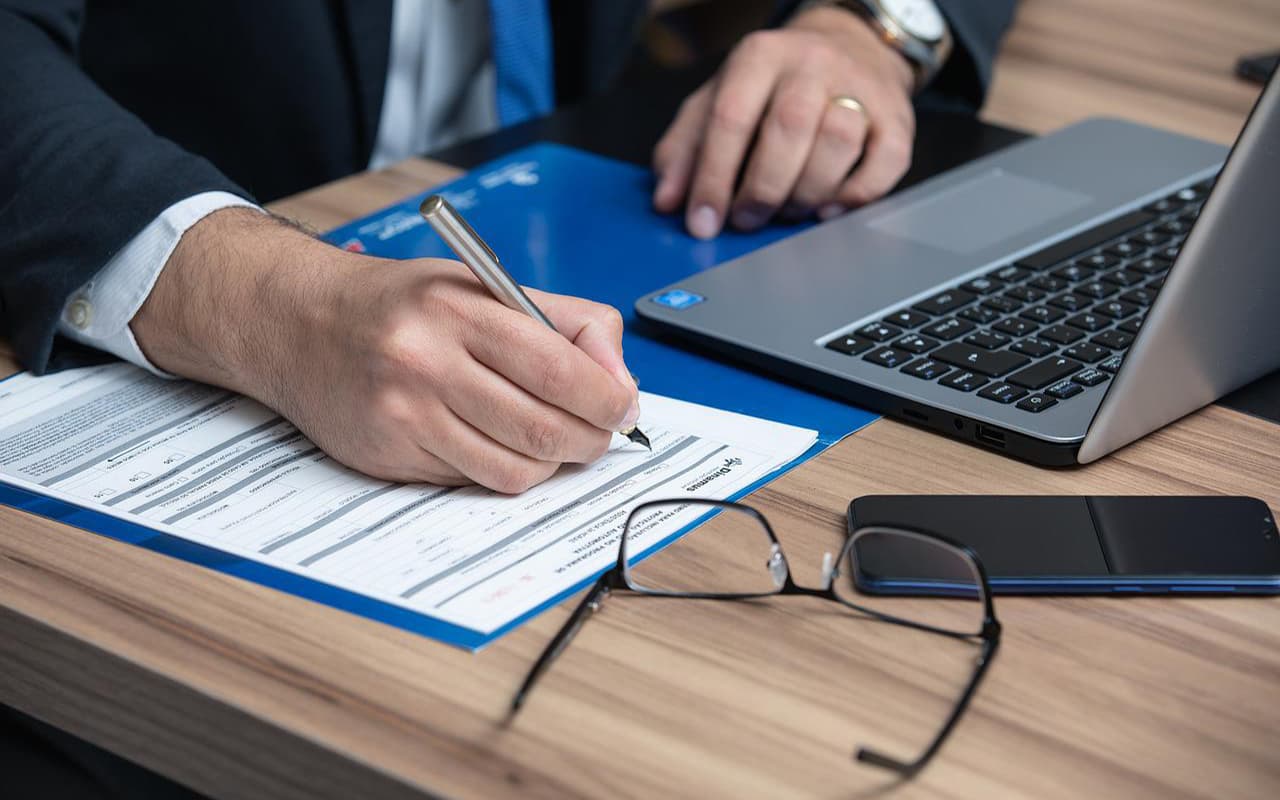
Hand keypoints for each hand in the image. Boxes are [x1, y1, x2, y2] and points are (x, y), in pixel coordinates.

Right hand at [133, 209, 639, 492]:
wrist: (299, 323)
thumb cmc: (405, 305)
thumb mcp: (485, 286)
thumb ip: (564, 323)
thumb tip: (619, 381)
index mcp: (459, 310)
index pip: (559, 370)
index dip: (608, 399)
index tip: (624, 407)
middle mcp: (427, 363)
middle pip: (543, 429)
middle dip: (589, 439)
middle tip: (599, 432)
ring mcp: (404, 416)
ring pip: (513, 470)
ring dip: (551, 464)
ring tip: (552, 440)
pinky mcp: (388, 457)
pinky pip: (473, 481)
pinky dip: (503, 470)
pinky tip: (498, 444)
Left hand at [652, 5, 916, 237]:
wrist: (849, 48)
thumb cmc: (772, 86)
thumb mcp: (717, 100)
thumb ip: (685, 148)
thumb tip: (668, 200)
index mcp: (759, 56)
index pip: (731, 116)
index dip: (713, 177)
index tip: (702, 221)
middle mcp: (812, 64)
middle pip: (789, 127)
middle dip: (762, 188)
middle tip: (747, 220)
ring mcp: (861, 87)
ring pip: (838, 140)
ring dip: (807, 192)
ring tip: (786, 211)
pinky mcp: (898, 118)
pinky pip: (886, 162)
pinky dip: (855, 195)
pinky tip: (828, 209)